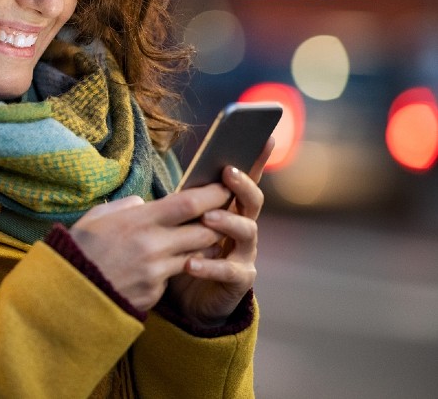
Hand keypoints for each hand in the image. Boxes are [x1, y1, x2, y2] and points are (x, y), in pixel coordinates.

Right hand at [68, 180, 236, 312]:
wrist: (67, 293)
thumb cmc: (79, 250)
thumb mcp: (97, 218)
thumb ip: (125, 207)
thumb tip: (144, 204)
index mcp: (138, 221)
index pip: (189, 203)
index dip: (213, 194)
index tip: (225, 186)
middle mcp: (152, 246)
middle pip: (204, 230)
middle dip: (218, 222)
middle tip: (224, 214)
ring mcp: (155, 272)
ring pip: (197, 255)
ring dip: (203, 246)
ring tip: (201, 238)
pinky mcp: (155, 293)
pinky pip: (175, 276)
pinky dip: (177, 268)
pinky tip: (166, 264)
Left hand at [163, 139, 273, 325]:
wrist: (189, 301)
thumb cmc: (184, 253)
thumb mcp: (181, 225)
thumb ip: (183, 206)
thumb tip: (172, 186)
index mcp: (229, 209)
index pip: (244, 180)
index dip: (256, 159)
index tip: (265, 136)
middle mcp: (242, 227)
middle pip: (252, 201)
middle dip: (242, 185)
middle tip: (228, 173)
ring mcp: (244, 253)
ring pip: (247, 231)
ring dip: (228, 222)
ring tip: (208, 218)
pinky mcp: (240, 280)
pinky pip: (229, 270)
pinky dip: (210, 265)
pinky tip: (191, 263)